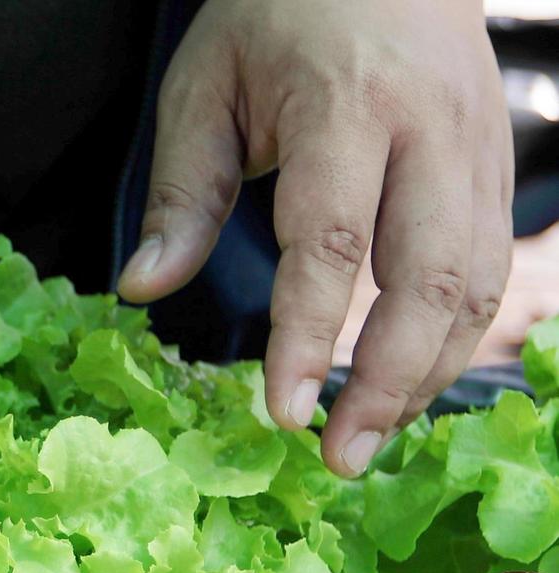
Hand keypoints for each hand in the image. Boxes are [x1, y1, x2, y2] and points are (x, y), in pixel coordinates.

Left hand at [118, 0, 513, 476]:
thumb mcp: (201, 87)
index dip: (306, 337)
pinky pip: (489, 269)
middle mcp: (431, 130)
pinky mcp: (498, 166)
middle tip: (337, 460)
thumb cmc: (274, 17)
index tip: (279, 415)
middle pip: (430, 278)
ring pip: (476, 284)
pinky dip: (452, 338)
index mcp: (348, 106)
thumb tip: (143, 293)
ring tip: (366, 440)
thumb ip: (180, 194)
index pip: (332, 242)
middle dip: (387, 382)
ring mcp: (479, 148)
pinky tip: (405, 385)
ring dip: (426, 374)